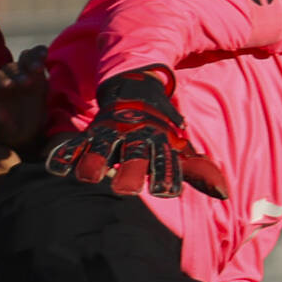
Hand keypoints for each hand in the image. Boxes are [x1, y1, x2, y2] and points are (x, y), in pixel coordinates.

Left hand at [0, 45, 48, 150]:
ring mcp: (21, 72)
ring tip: (38, 67)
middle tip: (26, 83)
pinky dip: (40, 54)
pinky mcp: (36, 71)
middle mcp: (5, 77)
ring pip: (23, 60)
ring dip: (30, 60)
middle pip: (10, 69)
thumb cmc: (8, 131)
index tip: (8, 86)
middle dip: (17, 74)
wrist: (22, 131)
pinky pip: (36, 58)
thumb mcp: (2, 131)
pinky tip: (45, 55)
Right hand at [44, 64, 228, 198]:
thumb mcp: (178, 147)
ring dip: (95, 162)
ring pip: (102, 149)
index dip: (166, 175)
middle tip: (127, 190)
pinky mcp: (90, 135)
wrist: (135, 88)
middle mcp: (135, 139)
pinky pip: (75, 145)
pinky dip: (66, 154)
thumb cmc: (159, 130)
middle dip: (131, 171)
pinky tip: (57, 167)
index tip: (165, 190)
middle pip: (134, 157)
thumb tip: (225, 193)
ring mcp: (111, 135)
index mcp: (160, 143)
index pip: (166, 162)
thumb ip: (197, 171)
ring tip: (87, 177)